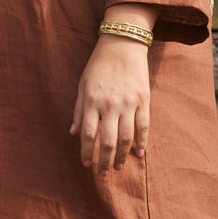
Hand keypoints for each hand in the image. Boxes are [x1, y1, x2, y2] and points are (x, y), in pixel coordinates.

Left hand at [70, 33, 149, 174]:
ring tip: (118, 167)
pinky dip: (142, 142)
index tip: (86, 164)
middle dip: (104, 161)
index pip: (89, 134)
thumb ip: (79, 110)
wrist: (123, 44)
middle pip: (108, 141)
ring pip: (127, 137)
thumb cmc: (99, 65)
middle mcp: (111, 105)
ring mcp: (129, 103)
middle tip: (102, 174)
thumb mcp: (82, 85)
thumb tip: (74, 133)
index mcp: (93, 101)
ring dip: (123, 156)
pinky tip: (139, 154)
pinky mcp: (144, 100)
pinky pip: (144, 126)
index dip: (87, 152)